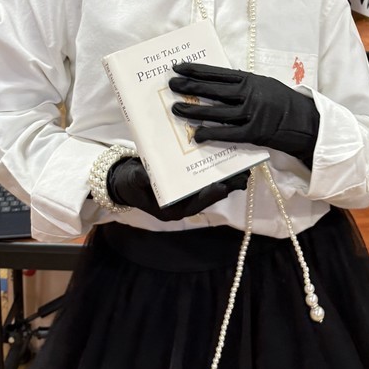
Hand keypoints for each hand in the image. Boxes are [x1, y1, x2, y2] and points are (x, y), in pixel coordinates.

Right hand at [107, 157, 248, 221]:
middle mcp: (182, 203)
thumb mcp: (132, 181)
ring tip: (244, 169)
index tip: (222, 186)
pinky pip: (205, 179)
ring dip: (226, 179)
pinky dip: (215, 170)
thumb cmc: (129, 184)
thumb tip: (147, 174)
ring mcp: (186, 194)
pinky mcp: (188, 183)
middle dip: (225, 186)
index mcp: (171, 209)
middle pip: (207, 196)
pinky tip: (228, 159)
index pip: (194, 204)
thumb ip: (140, 178)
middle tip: (243, 177)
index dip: (208, 195)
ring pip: (209, 187)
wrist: (125, 181)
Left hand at [169, 63, 318, 167]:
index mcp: (251, 80)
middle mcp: (251, 94)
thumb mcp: (264, 86)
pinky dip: (211, 133)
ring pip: (217, 112)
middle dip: (190, 87)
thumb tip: (216, 84)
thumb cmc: (282, 103)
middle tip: (171, 84)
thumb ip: (242, 85)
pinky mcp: (255, 133)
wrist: (306, 122)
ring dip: (194, 110)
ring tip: (176, 108)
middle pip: (214, 90)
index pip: (218, 74)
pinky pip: (228, 134)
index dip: (197, 70)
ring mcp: (253, 114)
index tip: (179, 67)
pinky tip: (196, 134)